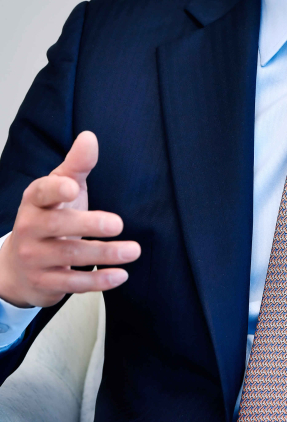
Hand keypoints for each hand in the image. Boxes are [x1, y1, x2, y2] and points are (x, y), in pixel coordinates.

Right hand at [0, 131, 139, 307]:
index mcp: (35, 200)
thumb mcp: (60, 188)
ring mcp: (35, 258)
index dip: (56, 190)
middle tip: (118, 224)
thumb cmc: (49, 216)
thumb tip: (89, 137)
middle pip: (59, 226)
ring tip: (133, 250)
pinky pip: (73, 284)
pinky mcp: (45, 283)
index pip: (42, 192)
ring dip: (105, 254)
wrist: (18, 266)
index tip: (74, 187)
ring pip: (70, 256)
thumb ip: (77, 165)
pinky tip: (120, 275)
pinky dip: (98, 281)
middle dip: (89, 225)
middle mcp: (30, 228)